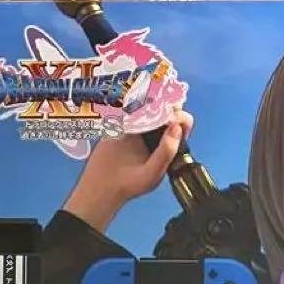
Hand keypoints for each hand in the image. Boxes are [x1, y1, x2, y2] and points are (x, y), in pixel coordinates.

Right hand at [63, 109, 193, 232]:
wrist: (102, 185)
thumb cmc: (131, 184)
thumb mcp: (152, 173)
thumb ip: (166, 152)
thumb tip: (176, 126)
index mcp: (168, 145)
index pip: (181, 126)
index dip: (180, 118)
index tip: (171, 117)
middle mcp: (157, 133)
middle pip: (168, 110)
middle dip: (167, 103)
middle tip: (159, 104)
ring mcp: (141, 125)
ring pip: (151, 104)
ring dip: (151, 98)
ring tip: (147, 100)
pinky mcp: (124, 121)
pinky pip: (131, 106)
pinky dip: (133, 100)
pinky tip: (132, 100)